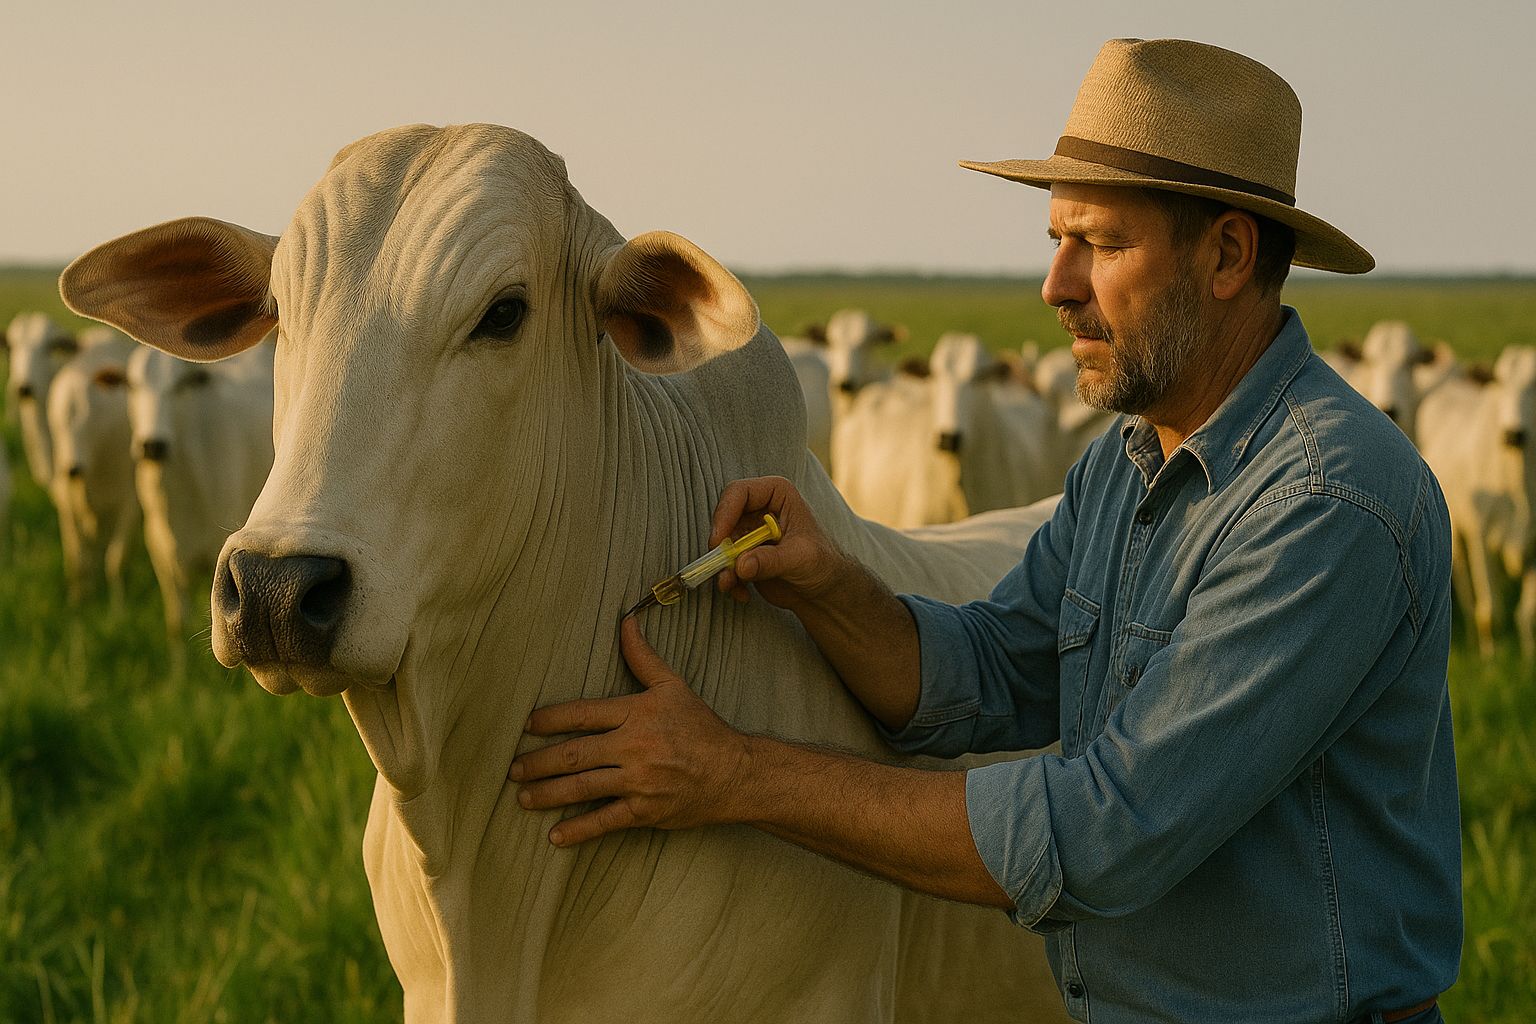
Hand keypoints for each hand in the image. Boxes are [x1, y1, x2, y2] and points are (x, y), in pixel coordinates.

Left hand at [509, 617, 750, 845]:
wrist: (734, 772)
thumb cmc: (700, 727)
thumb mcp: (673, 686)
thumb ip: (643, 657)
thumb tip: (626, 621)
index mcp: (637, 714)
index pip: (583, 714)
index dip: (550, 719)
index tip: (527, 725)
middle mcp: (634, 747)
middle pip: (574, 754)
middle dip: (538, 762)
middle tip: (513, 768)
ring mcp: (639, 782)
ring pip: (582, 788)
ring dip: (547, 794)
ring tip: (523, 798)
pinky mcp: (645, 811)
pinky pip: (605, 821)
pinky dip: (578, 831)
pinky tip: (554, 836)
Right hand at [711, 476, 846, 609]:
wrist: (823, 589)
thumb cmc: (822, 563)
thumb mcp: (799, 559)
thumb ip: (770, 560)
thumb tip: (740, 565)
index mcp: (777, 494)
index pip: (739, 492)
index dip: (724, 513)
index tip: (719, 541)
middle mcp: (759, 508)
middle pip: (724, 518)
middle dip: (720, 545)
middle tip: (722, 567)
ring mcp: (749, 532)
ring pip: (721, 544)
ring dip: (723, 567)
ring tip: (732, 585)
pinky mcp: (744, 554)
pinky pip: (724, 563)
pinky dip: (729, 579)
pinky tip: (743, 593)